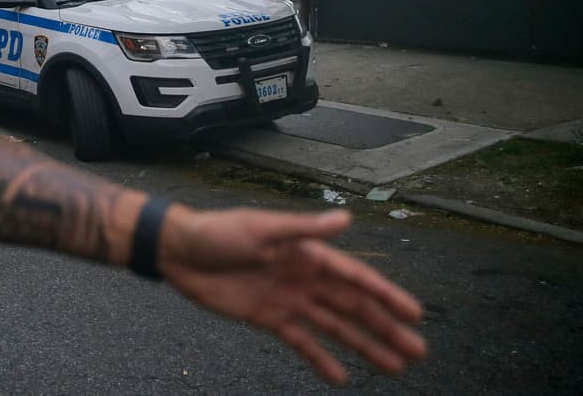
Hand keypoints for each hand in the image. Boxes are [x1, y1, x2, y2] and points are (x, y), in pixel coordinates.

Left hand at [158, 206, 426, 383]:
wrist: (179, 252)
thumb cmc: (218, 232)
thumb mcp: (262, 228)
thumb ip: (304, 229)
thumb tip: (344, 219)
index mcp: (307, 253)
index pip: (355, 277)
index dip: (386, 294)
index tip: (415, 313)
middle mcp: (304, 277)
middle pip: (353, 307)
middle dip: (386, 327)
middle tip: (417, 351)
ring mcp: (288, 299)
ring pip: (335, 327)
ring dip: (364, 345)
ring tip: (394, 367)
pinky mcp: (268, 317)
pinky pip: (301, 342)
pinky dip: (321, 358)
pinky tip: (342, 377)